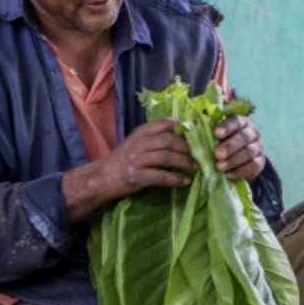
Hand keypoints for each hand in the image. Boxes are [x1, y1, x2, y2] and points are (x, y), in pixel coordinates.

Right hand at [60, 119, 194, 221]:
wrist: (102, 177)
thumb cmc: (123, 159)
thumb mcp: (137, 142)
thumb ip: (155, 137)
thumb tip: (183, 135)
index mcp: (141, 132)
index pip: (165, 123)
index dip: (184, 127)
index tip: (197, 134)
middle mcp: (140, 143)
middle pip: (169, 140)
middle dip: (188, 147)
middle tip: (201, 154)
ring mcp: (138, 160)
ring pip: (167, 157)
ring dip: (185, 162)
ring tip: (196, 168)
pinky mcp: (137, 176)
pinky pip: (161, 176)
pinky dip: (175, 179)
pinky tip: (185, 182)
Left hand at [213, 115, 265, 180]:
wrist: (239, 162)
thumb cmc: (222, 145)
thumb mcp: (216, 137)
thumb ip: (209, 131)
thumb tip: (189, 127)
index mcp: (241, 122)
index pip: (237, 120)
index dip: (227, 126)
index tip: (216, 134)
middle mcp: (252, 133)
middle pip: (244, 137)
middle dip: (230, 146)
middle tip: (217, 154)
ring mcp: (258, 147)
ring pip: (248, 152)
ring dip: (233, 160)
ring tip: (219, 167)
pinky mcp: (260, 162)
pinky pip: (252, 166)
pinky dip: (240, 171)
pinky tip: (229, 175)